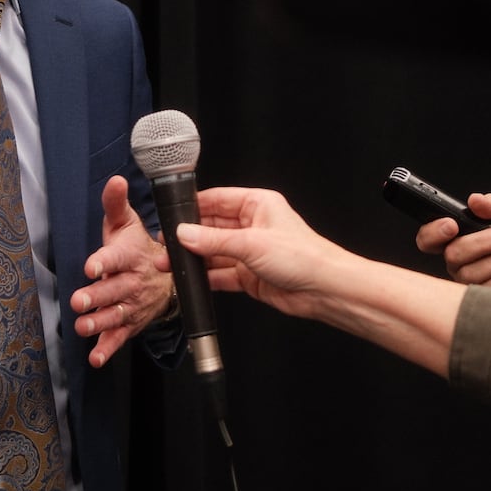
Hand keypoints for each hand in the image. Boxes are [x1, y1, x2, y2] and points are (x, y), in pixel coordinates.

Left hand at [71, 175, 175, 367]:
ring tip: (83, 326)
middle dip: (97, 296)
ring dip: (99, 322)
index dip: (104, 261)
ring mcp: (133, 304)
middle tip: (79, 301)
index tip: (91, 265)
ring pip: (116, 314)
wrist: (169, 275)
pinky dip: (108, 348)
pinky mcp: (132, 323)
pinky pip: (120, 337)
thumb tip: (115, 179)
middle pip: (114, 290)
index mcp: (130, 255)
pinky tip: (96, 357)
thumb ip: (115, 203)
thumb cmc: (138, 245)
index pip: (117, 257)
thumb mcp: (126, 222)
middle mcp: (133, 281)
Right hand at [172, 185, 463, 376]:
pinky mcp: (250, 275)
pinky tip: (190, 281)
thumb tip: (184, 234)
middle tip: (165, 246)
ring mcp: (251, 251)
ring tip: (171, 265)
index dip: (191, 208)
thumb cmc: (303, 257)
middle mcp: (252, 225)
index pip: (216, 200)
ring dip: (194, 259)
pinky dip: (206, 278)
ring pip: (214, 252)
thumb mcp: (251, 243)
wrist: (326, 291)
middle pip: (211, 227)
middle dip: (188, 238)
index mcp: (257, 204)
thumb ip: (213, 240)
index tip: (169, 217)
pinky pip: (221, 274)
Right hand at [415, 192, 490, 293]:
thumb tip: (476, 199)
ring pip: (469, 272)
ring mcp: (471, 281)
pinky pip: (486, 288)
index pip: (429, 238)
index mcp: (460, 238)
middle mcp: (460, 261)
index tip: (452, 225)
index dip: (433, 232)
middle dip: (482, 242)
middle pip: (452, 253)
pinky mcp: (485, 298)